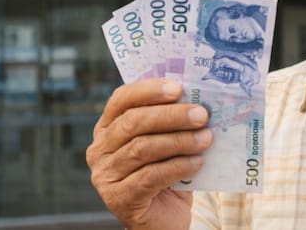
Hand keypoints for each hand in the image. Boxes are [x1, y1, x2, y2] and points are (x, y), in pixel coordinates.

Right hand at [86, 79, 212, 229]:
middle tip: (201, 115)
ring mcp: (105, 175)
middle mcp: (100, 149)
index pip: (121, 99)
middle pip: (133, 123)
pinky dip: (178, 166)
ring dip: (179, 141)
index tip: (178, 88)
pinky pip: (150, 176)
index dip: (148, 90)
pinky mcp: (119, 198)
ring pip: (143, 148)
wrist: (163, 217)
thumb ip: (170, 122)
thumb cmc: (166, 173)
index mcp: (108, 127)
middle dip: (171, 116)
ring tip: (206, 138)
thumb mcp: (165, 142)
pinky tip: (197, 162)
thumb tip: (197, 100)